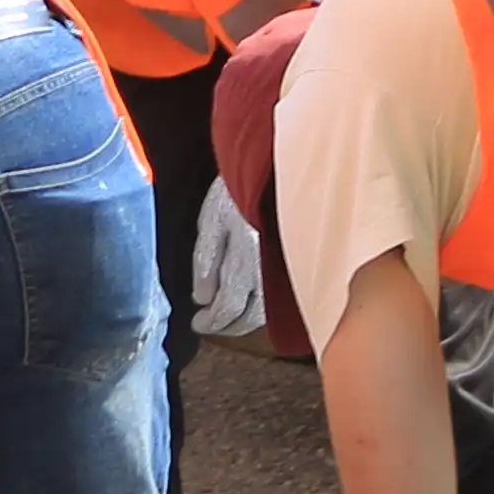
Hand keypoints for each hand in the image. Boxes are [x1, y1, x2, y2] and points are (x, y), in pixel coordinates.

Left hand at [190, 180, 270, 344]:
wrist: (276, 168)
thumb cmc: (236, 190)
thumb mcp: (211, 220)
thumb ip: (205, 260)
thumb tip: (201, 298)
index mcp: (246, 256)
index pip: (230, 304)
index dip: (213, 321)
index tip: (198, 324)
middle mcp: (270, 267)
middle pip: (253, 314)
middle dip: (229, 326)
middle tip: (210, 326)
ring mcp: (286, 266)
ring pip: (269, 308)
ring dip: (246, 318)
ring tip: (227, 317)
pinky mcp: (295, 262)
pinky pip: (280, 294)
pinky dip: (262, 304)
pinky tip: (250, 300)